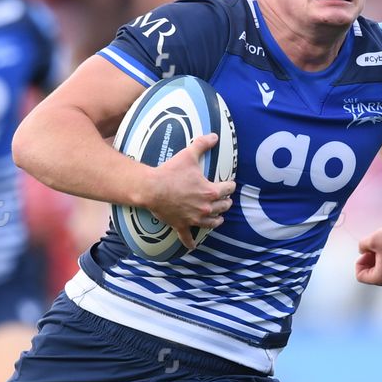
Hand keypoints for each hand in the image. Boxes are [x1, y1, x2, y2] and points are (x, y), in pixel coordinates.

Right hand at [138, 133, 234, 249]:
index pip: (229, 189)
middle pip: (224, 207)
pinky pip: (188, 238)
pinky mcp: (182, 225)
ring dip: (217, 219)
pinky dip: (191, 243)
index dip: (230, 185)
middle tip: (224, 199)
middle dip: (225, 202)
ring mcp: (195, 218)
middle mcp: (206, 208)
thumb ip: (202, 144)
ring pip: (213, 223)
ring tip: (218, 217)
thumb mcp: (188, 155)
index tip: (229, 183)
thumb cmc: (171, 172)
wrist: (151, 188)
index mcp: (210, 192)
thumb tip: (215, 135)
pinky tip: (194, 246)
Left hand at [354, 220, 381, 284]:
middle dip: (369, 260)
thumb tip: (364, 250)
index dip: (360, 261)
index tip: (367, 251)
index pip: (360, 275)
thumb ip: (362, 246)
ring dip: (378, 257)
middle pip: (372, 273)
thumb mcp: (371, 239)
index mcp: (381, 278)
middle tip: (372, 247)